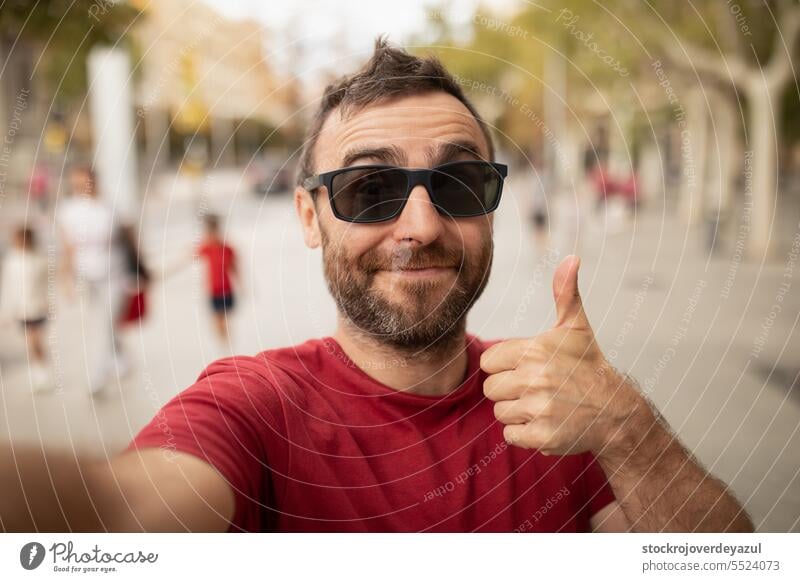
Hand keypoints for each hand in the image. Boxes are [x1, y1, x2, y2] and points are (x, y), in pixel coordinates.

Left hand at [481, 255, 649, 457]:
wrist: (615, 410)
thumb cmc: (588, 366)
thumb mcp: (576, 327)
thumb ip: (565, 293)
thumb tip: (572, 258)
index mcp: (534, 350)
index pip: (489, 362)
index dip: (504, 367)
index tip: (527, 368)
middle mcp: (535, 378)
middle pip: (490, 389)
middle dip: (509, 391)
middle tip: (537, 389)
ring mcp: (539, 408)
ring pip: (500, 413)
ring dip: (517, 413)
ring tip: (544, 405)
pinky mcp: (543, 435)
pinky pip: (511, 435)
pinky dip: (525, 433)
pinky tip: (547, 422)